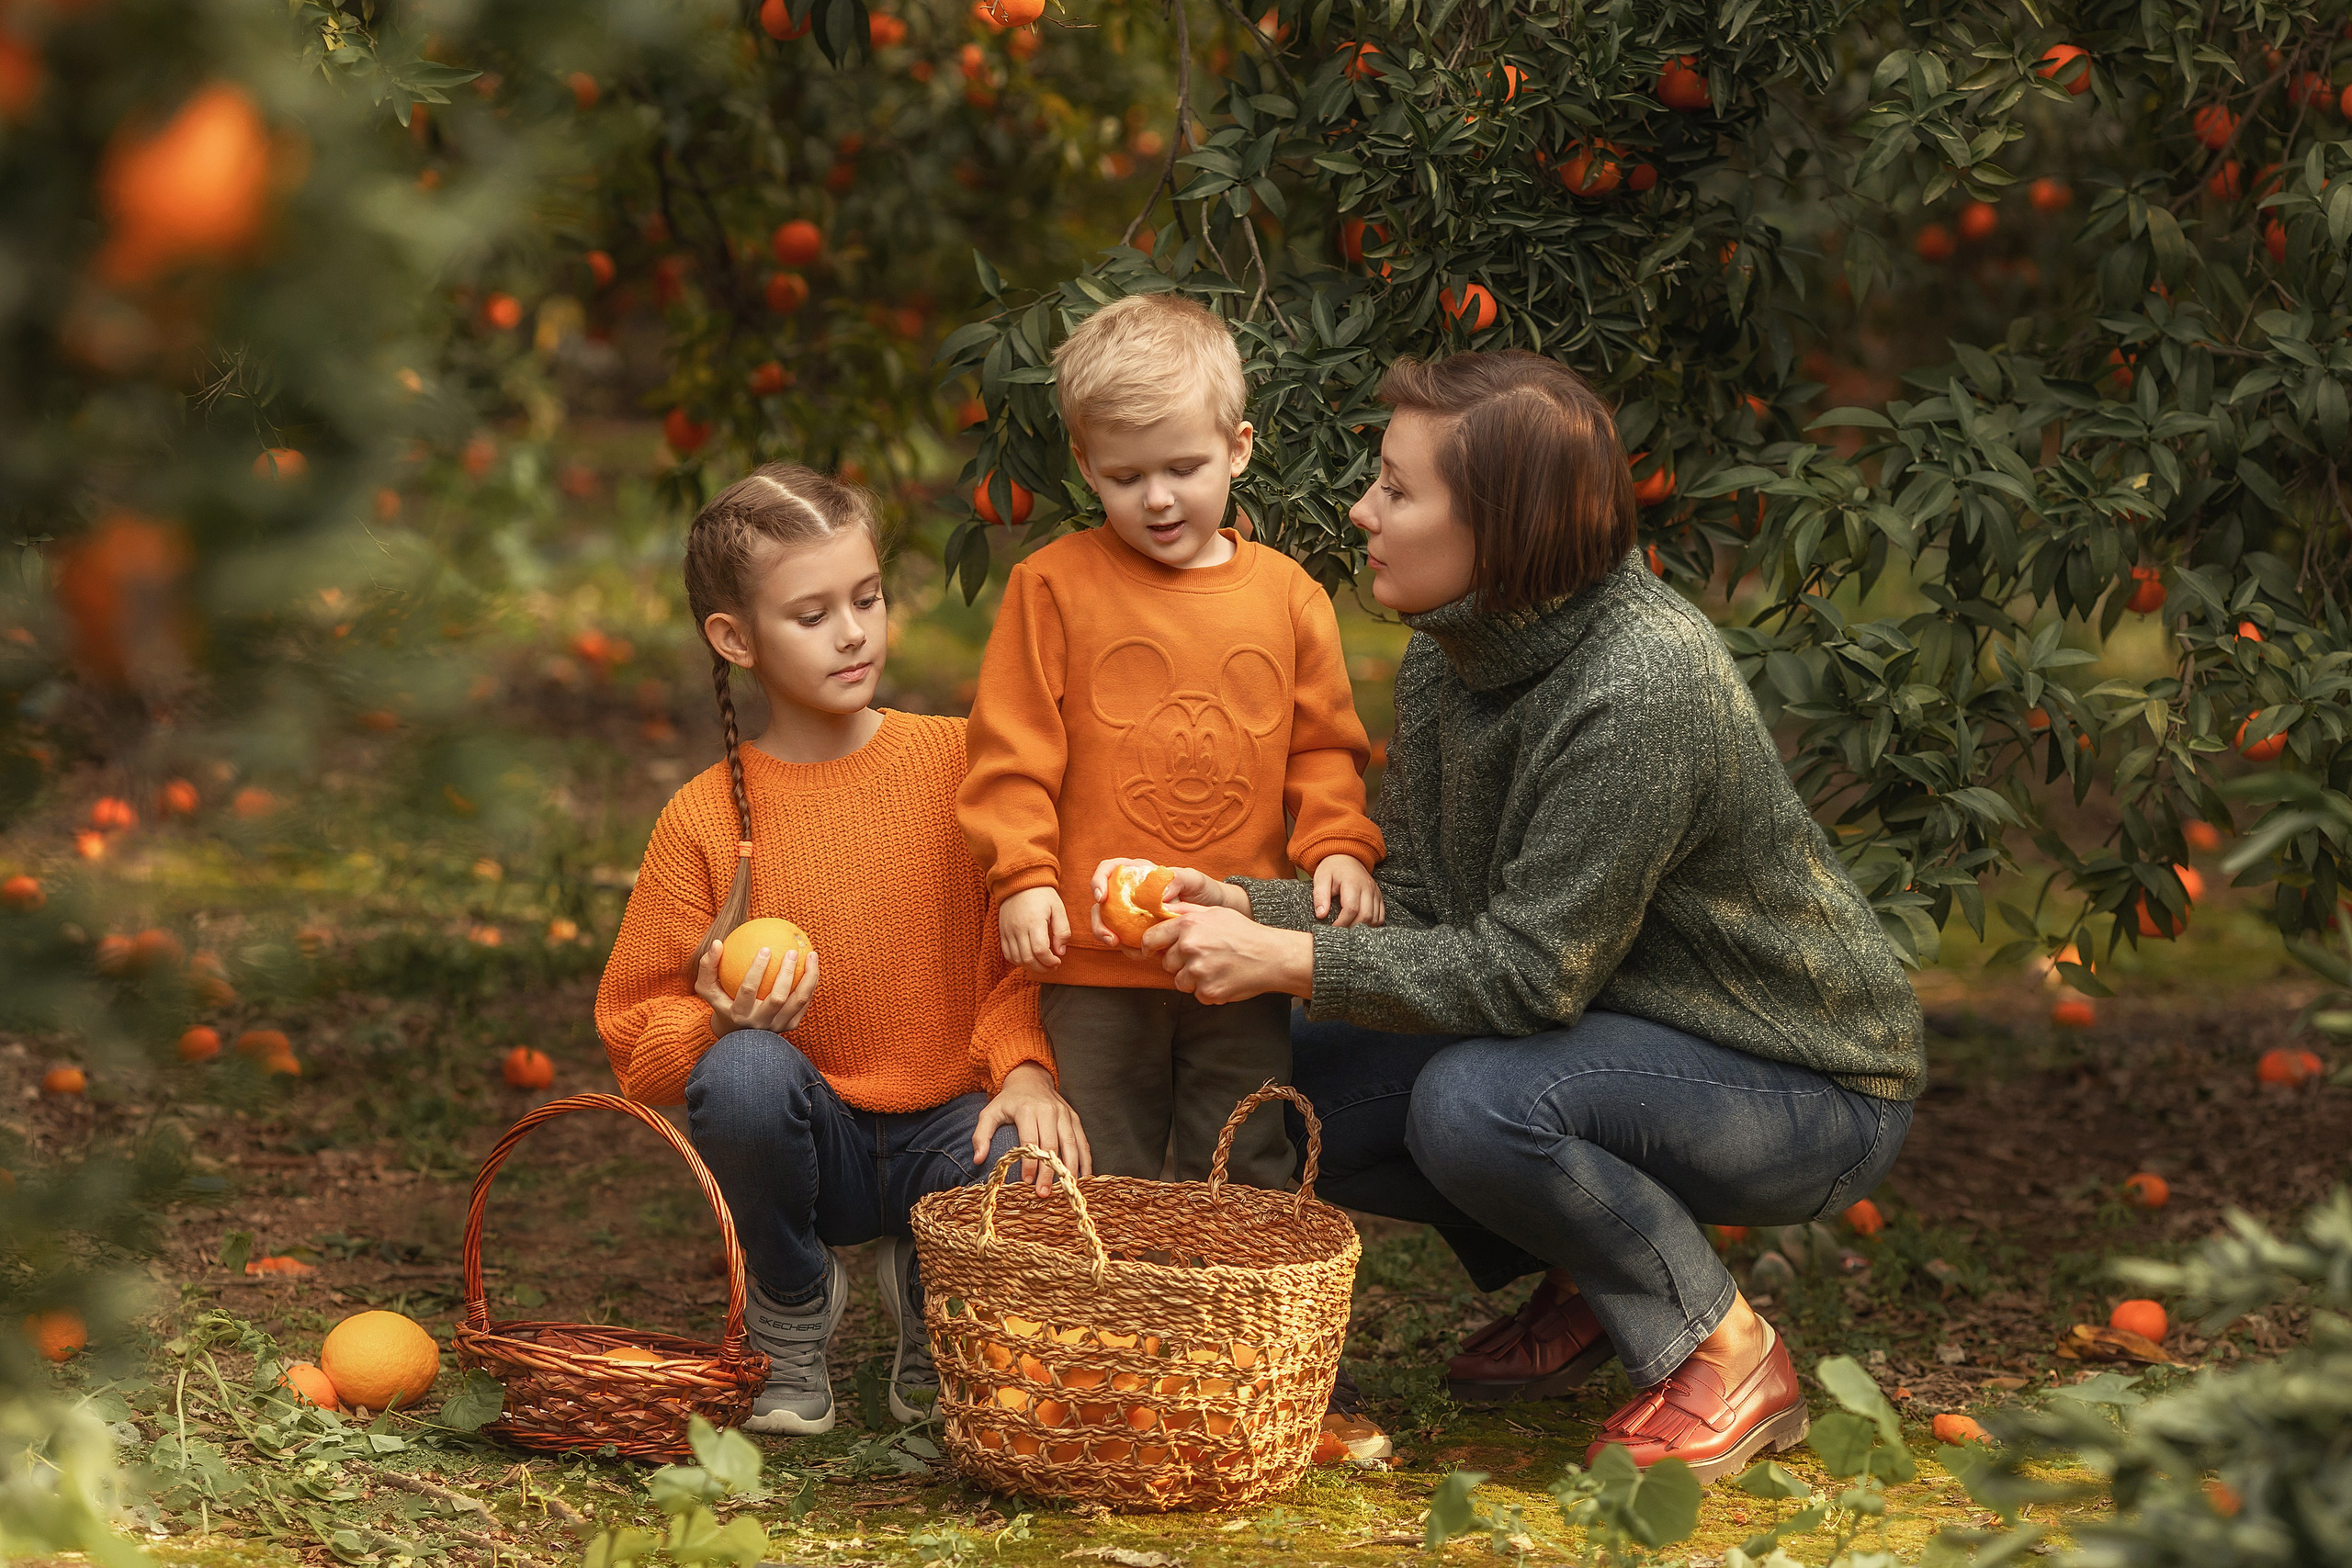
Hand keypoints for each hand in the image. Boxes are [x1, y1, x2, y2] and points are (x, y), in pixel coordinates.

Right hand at [694, 939, 818, 1037]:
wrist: (738, 1030)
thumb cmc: (722, 1001)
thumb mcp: (707, 987)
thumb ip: (708, 966)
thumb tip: (717, 943)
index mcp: (739, 1014)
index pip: (748, 990)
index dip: (757, 969)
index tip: (765, 947)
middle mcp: (759, 1023)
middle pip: (778, 998)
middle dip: (787, 973)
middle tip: (792, 951)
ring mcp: (778, 1026)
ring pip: (799, 1001)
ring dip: (808, 977)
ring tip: (811, 954)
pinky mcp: (791, 1025)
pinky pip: (805, 1002)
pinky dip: (811, 983)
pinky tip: (812, 965)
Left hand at [970, 1062, 1093, 1191]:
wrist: (1030, 1078)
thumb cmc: (1008, 1101)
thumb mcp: (990, 1113)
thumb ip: (981, 1135)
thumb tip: (978, 1160)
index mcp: (1027, 1110)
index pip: (1030, 1141)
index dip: (1029, 1163)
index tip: (1026, 1182)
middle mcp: (1048, 1111)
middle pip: (1052, 1145)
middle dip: (1049, 1171)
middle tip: (1044, 1193)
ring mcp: (1064, 1114)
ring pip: (1071, 1144)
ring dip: (1070, 1168)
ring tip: (1067, 1189)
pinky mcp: (1074, 1117)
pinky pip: (1082, 1140)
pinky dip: (1085, 1158)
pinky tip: (1084, 1175)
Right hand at [999, 886, 1068, 973]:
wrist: (1019, 881)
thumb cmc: (1042, 895)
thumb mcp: (1058, 908)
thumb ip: (1062, 931)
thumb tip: (1060, 952)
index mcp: (1034, 922)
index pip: (1040, 951)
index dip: (1050, 961)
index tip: (1058, 961)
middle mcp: (1018, 928)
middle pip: (1028, 959)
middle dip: (1042, 968)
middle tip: (1053, 966)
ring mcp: (1008, 931)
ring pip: (1017, 959)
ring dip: (1031, 967)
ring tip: (1042, 964)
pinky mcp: (1002, 932)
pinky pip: (1007, 954)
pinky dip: (1018, 961)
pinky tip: (1029, 959)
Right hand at [1085, 860, 1246, 947]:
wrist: (1213, 913)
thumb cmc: (1203, 891)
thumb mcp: (1194, 879)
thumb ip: (1178, 879)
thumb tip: (1160, 894)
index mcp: (1139, 873)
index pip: (1109, 869)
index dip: (1099, 880)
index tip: (1102, 897)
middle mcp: (1131, 892)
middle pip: (1102, 902)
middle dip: (1098, 920)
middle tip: (1108, 935)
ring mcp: (1133, 913)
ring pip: (1108, 923)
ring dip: (1107, 936)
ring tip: (1120, 946)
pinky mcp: (1140, 931)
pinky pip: (1126, 940)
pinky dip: (1128, 948)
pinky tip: (1139, 953)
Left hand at [1140, 900, 1313, 1003]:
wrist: (1272, 956)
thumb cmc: (1244, 933)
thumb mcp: (1215, 913)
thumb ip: (1186, 913)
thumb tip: (1160, 910)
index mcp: (1189, 925)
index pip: (1151, 939)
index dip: (1147, 947)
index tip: (1149, 952)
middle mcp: (1190, 946)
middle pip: (1166, 963)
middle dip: (1179, 964)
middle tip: (1203, 959)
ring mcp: (1199, 971)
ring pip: (1180, 982)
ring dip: (1193, 979)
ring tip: (1216, 968)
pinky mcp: (1208, 991)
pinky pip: (1197, 995)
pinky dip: (1208, 990)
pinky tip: (1224, 979)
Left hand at [1313, 853, 1384, 926]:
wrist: (1346, 857)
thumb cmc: (1332, 869)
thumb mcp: (1321, 878)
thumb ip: (1320, 896)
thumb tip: (1321, 915)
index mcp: (1353, 882)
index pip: (1351, 908)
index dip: (1342, 922)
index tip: (1332, 927)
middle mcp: (1368, 887)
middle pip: (1365, 915)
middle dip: (1352, 927)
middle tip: (1340, 929)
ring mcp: (1375, 892)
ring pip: (1375, 918)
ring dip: (1362, 926)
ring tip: (1348, 926)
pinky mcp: (1379, 896)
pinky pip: (1381, 916)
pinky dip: (1372, 923)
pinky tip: (1360, 923)